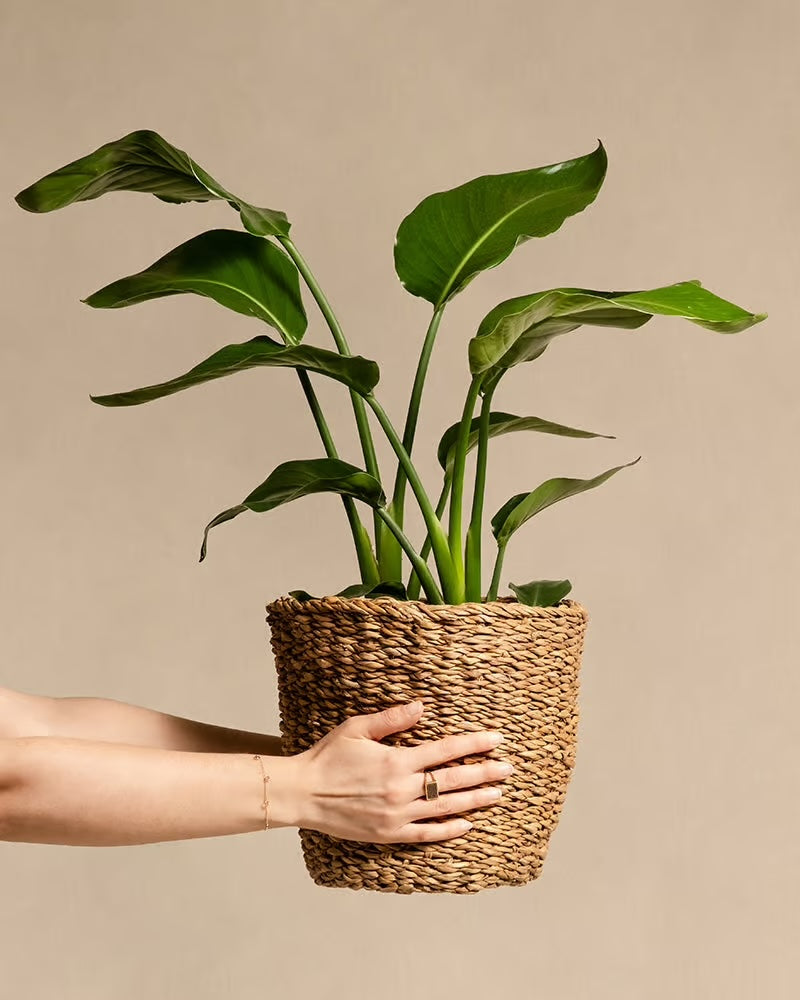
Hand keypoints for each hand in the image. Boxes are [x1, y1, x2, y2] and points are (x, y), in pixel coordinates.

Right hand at [292, 700, 512, 843]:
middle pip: (453, 780)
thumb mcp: (356, 728)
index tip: (496, 739)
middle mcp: (402, 789)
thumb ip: (391, 719)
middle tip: (508, 769)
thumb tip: (421, 706)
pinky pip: (426, 834)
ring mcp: (397, 815)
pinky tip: (466, 825)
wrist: (303, 793)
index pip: (446, 750)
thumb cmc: (327, 757)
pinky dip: (449, 830)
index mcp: (397, 760)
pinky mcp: (389, 834)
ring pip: (446, 808)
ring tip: (497, 795)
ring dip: (475, 801)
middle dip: (484, 773)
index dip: (474, 744)